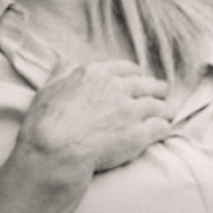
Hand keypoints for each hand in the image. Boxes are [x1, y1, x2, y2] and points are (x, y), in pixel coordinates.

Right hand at [16, 60, 173, 178]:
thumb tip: (65, 62)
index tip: (139, 80)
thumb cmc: (45, 122)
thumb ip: (61, 73)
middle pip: (149, 84)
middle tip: (160, 96)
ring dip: (164, 109)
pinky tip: (162, 131)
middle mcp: (117, 88)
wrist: (55, 150)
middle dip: (156, 90)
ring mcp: (130, 111)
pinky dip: (164, 128)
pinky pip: (162, 127)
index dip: (136, 75)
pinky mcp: (139, 134)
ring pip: (161, 105)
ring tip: (166, 114)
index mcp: (95, 74)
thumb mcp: (48, 89)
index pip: (127, 68)